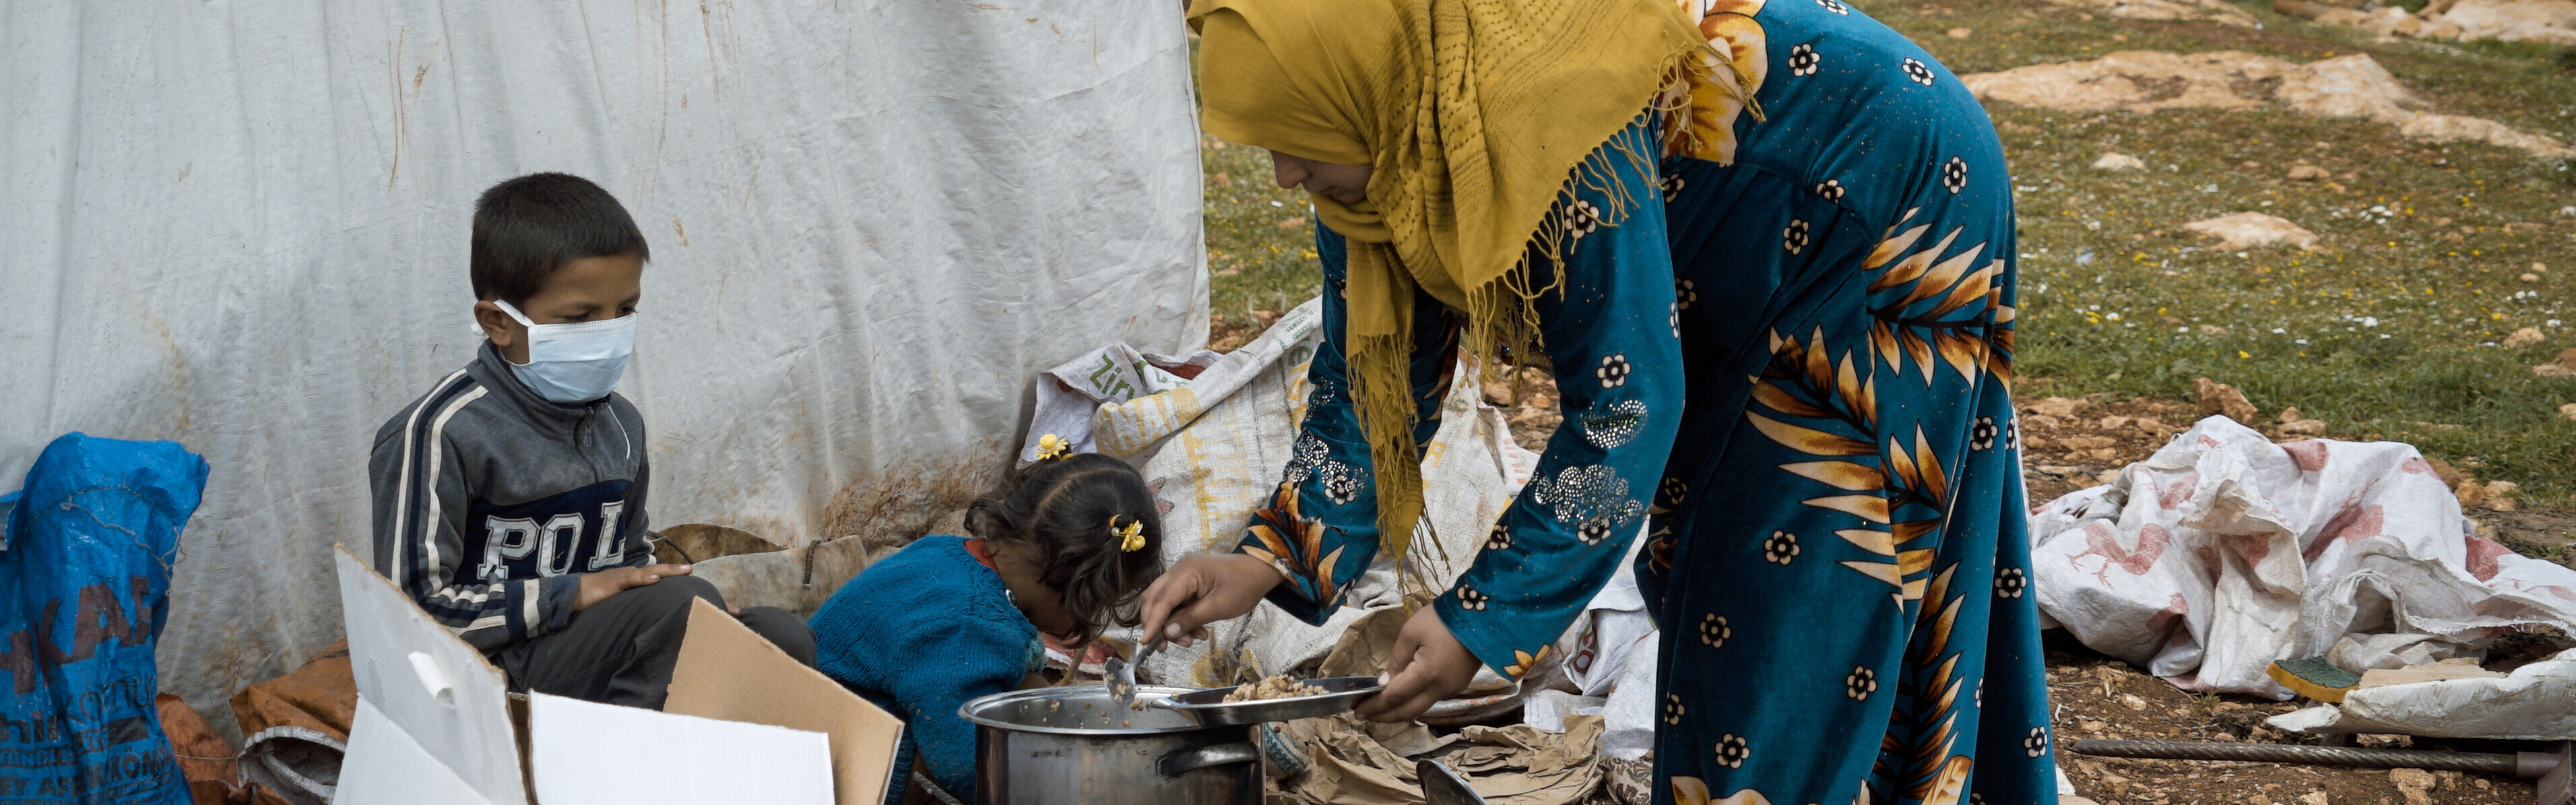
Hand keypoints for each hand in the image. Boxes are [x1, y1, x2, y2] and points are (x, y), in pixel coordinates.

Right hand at [573, 563, 691, 611]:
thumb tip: (645, 613)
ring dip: (667, 571)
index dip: (670, 574)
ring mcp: (621, 577)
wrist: (572, 594)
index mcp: (630, 578)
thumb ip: (630, 602)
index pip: (654, 574)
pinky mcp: (612, 584)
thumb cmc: (593, 598)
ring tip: (684, 570)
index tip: (688, 574)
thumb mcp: (616, 600)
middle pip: (656, 570)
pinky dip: (643, 578)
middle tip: (691, 569)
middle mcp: (629, 574)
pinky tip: (655, 579)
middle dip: (674, 570)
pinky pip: (630, 580)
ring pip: (648, 572)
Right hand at [1135, 553, 1285, 647]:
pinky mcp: (1187, 584)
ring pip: (1163, 603)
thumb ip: (1192, 619)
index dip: (1152, 623)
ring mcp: (1181, 576)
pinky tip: (1195, 631)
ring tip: (1190, 640)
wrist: (1259, 570)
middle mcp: (1178, 571)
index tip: (1146, 643)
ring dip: (1171, 624)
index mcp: (1186, 572)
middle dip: (1158, 625)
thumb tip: (1168, 633)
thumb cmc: (1244, 585)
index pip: (1161, 600)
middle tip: (1167, 646)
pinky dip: (1180, 619)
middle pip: (1154, 600)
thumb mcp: (1220, 606)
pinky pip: (1175, 603)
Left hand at [1352, 605, 1479, 722]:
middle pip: (1407, 712)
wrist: (1482, 617)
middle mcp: (1439, 689)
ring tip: (1379, 709)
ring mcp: (1451, 690)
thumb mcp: (1411, 632)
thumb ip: (1396, 659)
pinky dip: (1413, 703)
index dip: (1374, 706)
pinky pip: (1431, 700)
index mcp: (1426, 674)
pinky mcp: (1458, 686)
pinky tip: (1402, 698)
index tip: (1357, 709)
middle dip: (1384, 717)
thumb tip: (1384, 682)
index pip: (1394, 697)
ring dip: (1398, 711)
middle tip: (1363, 716)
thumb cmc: (1442, 620)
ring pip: (1420, 709)